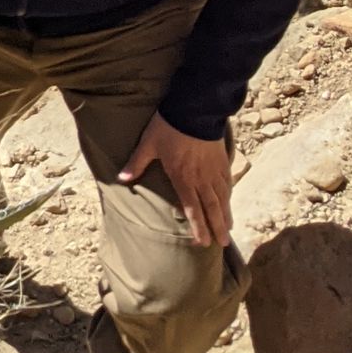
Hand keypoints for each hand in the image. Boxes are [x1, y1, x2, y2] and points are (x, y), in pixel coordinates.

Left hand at [119, 112, 232, 248]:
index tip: (202, 242)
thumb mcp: (149, 144)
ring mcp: (214, 170)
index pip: (192, 209)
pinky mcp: (222, 159)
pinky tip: (230, 200)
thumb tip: (121, 178)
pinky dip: (229, 194)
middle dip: (217, 227)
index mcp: (183, 178)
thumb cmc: (169, 126)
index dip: (198, 227)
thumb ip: (136, 163)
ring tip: (229, 228)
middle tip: (222, 243)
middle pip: (212, 208)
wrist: (194, 108)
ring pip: (222, 197)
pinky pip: (227, 181)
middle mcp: (201, 179)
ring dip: (226, 214)